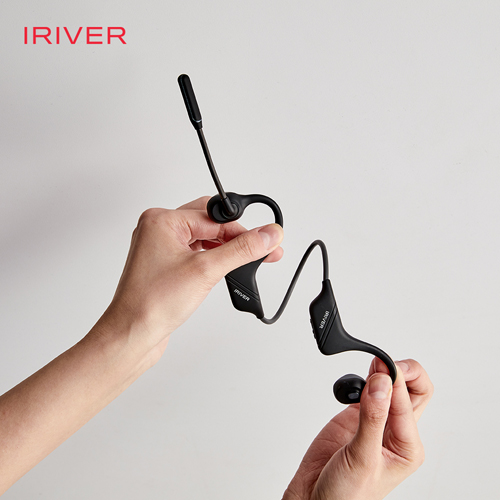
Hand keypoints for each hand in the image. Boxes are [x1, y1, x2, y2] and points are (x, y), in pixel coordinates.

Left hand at [96, 196, 283, 357]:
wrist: (132, 335)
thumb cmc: (151, 303)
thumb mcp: (205, 271)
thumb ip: (241, 250)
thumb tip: (268, 234)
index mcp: (162, 221)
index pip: (215, 217)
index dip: (243, 230)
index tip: (267, 239)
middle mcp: (159, 230)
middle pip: (210, 223)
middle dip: (236, 236)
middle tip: (260, 248)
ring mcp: (161, 248)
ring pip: (204, 238)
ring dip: (226, 248)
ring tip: (246, 262)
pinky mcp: (166, 265)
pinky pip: (197, 253)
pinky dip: (214, 259)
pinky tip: (226, 269)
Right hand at [283, 358, 432, 499]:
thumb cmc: (346, 495)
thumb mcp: (363, 458)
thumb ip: (372, 418)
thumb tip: (382, 383)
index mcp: (407, 446)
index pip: (410, 401)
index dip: (396, 381)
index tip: (379, 370)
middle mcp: (395, 431)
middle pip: (412, 390)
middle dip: (401, 371)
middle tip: (382, 363)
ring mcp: (375, 421)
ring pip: (390, 387)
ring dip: (381, 373)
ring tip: (369, 367)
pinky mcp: (355, 415)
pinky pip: (365, 390)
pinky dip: (362, 378)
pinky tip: (355, 381)